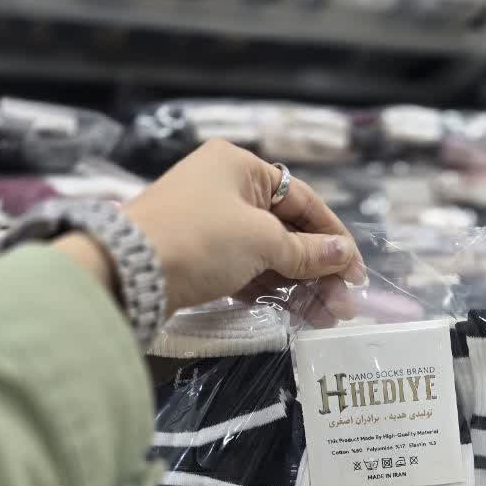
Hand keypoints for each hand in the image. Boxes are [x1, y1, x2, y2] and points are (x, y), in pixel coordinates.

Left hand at [122, 139, 363, 318]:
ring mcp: (212, 225)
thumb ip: (306, 251)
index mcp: (240, 167)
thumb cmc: (200, 239)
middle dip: (319, 270)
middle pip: (288, 230)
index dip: (334, 237)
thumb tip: (343, 254)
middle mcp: (226, 190)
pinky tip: (297, 314)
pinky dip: (273, 291)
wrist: (129, 272)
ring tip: (327, 318)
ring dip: (301, 286)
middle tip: (344, 306)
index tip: (355, 272)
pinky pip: (249, 271)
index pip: (303, 200)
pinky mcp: (201, 258)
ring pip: (270, 255)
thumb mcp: (262, 241)